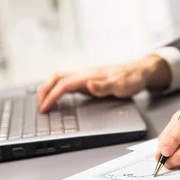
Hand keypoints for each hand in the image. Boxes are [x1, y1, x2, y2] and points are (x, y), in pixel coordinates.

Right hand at [37, 54, 170, 112]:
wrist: (140, 71)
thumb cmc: (132, 78)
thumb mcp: (122, 85)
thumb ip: (105, 86)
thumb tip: (88, 85)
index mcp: (89, 74)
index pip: (64, 84)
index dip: (52, 96)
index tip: (44, 108)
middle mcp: (85, 74)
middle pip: (57, 78)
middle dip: (44, 91)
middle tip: (38, 106)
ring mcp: (85, 77)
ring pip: (60, 79)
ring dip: (49, 89)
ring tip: (43, 102)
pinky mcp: (88, 81)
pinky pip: (67, 84)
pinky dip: (58, 90)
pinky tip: (57, 98)